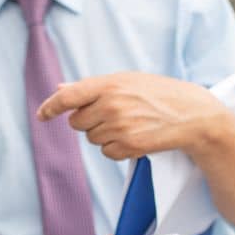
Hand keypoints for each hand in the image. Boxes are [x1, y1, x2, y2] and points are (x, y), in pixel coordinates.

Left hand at [37, 72, 228, 160]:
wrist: (193, 114)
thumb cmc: (158, 94)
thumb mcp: (126, 81)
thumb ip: (91, 87)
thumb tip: (60, 89)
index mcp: (109, 84)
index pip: (69, 96)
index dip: (51, 107)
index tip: (42, 115)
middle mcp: (111, 104)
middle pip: (77, 122)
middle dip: (89, 121)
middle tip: (114, 114)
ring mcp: (120, 126)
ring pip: (92, 139)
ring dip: (105, 134)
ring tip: (131, 123)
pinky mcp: (129, 146)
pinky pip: (106, 153)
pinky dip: (117, 148)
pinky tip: (136, 137)